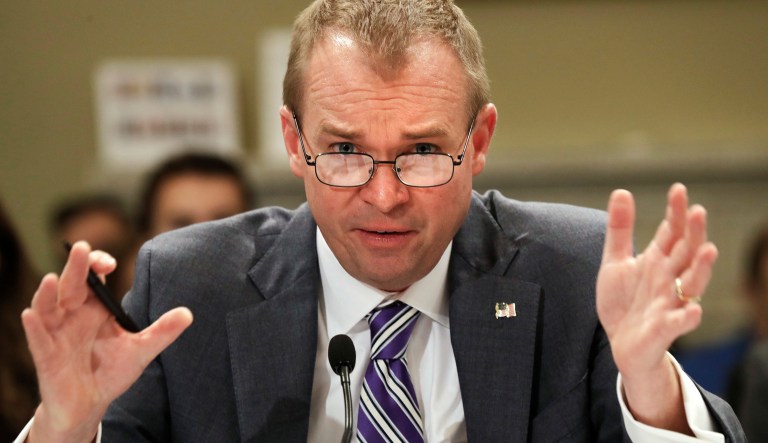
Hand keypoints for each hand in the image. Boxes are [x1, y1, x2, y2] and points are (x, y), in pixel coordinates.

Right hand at [21, 241, 192, 442]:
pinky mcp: (46, 356)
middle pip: (71, 285)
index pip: (93, 278)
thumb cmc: (110, 372)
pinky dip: (33, 326)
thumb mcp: (141, 350)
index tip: (111, 263)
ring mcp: (56, 334)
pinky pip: (38, 339)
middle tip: (80, 247)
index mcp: (94, 308)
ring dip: (48, 293)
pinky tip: (30, 314)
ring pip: (48, 307)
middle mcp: (72, 315)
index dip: (97, 265)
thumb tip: (188, 314)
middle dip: (76, 267)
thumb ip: (162, 331)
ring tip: (51, 279)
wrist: (89, 405)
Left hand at [596, 183, 717, 431]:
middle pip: (686, 253)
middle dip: (693, 233)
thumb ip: (620, 230)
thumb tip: (621, 191)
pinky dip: (686, 317)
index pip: (671, 232)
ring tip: (708, 250)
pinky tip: (692, 309)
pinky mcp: (664, 329)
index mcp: (658, 261)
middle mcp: (669, 279)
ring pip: (692, 285)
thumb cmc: (625, 301)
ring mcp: (669, 303)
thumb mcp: (616, 261)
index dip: (676, 212)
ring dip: (701, 268)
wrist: (622, 344)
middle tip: (698, 211)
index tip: (678, 189)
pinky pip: (679, 323)